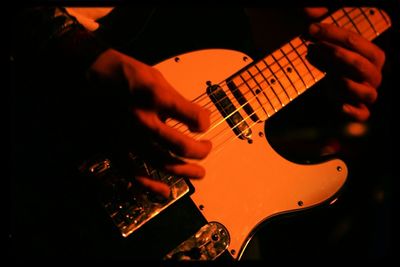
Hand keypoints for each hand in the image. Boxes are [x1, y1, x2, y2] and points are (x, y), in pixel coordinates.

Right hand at [88, 49, 211, 196]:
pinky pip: (133, 173)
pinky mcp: (113, 147)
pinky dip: (151, 185)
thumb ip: (174, 100)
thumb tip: (194, 118)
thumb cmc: (122, 73)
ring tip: (199, 172)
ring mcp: (127, 136)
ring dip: (185, 170)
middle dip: (200, 151)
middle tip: (206, 149)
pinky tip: (165, 191)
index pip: (193, 117)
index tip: (203, 123)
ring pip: (162, 163)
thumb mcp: (155, 77)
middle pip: (181, 146)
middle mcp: (142, 119)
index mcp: (155, 97)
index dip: (204, 122)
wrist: (86, 74)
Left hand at [304, 8, 384, 120]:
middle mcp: (373, 75)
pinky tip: (340, 106)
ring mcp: (366, 94)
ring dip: (347, 85)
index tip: (311, 29)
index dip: (334, 34)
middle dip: (339, 55)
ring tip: (329, 79)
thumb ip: (320, 29)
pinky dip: (354, 112)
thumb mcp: (323, 44)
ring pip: (368, 92)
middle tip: (315, 47)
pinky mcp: (358, 111)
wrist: (324, 91)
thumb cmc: (329, 64)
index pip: (357, 41)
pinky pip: (363, 114)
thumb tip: (311, 11)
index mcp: (370, 55)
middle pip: (364, 65)